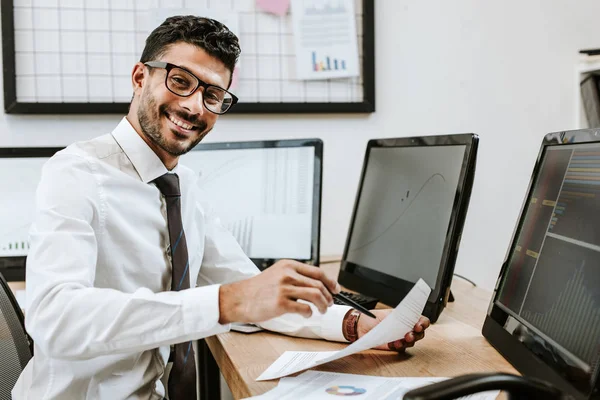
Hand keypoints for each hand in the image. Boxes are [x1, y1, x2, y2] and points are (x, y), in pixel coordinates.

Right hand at [218, 259, 339, 323]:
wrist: (239, 298)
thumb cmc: (258, 289)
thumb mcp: (277, 273)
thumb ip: (294, 275)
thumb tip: (316, 284)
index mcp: (288, 265)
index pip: (317, 272)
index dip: (330, 281)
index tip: (336, 289)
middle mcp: (287, 274)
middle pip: (319, 284)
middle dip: (329, 296)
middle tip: (330, 303)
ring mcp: (284, 288)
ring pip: (315, 295)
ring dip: (323, 305)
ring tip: (322, 310)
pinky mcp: (280, 303)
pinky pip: (304, 308)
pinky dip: (309, 313)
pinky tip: (307, 314)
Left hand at [357, 309, 429, 351]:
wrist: (360, 326)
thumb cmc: (372, 317)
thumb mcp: (386, 314)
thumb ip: (399, 317)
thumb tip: (408, 318)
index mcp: (406, 317)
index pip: (421, 320)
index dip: (423, 323)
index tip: (418, 326)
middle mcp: (406, 327)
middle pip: (419, 333)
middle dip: (416, 335)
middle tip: (409, 335)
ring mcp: (401, 337)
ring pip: (411, 342)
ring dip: (407, 342)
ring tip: (399, 341)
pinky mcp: (395, 346)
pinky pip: (401, 348)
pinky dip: (398, 346)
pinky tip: (393, 344)